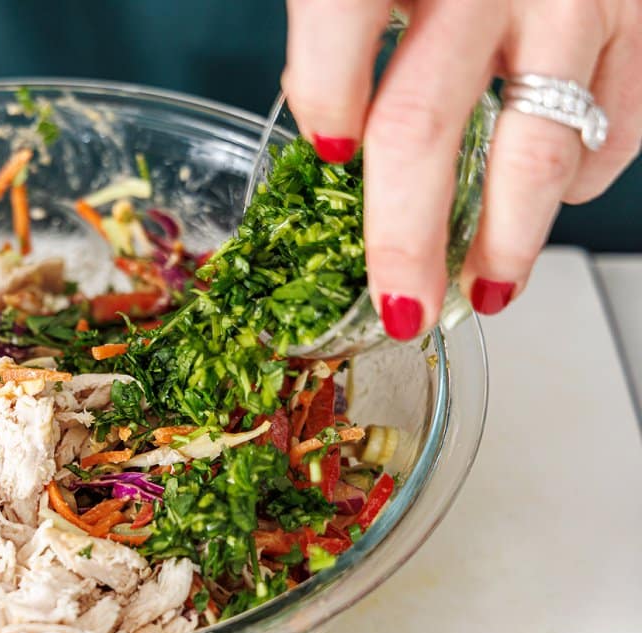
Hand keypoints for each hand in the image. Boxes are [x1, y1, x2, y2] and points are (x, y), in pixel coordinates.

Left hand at [282, 0, 641, 338]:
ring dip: (509, 238)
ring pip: (539, 146)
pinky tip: (555, 192)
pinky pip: (622, 121)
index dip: (320, 95)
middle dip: (405, 237)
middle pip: (425, 124)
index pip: (338, 21)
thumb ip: (340, 19)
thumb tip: (329, 128)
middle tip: (399, 305)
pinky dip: (587, 174)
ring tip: (486, 290)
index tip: (323, 152)